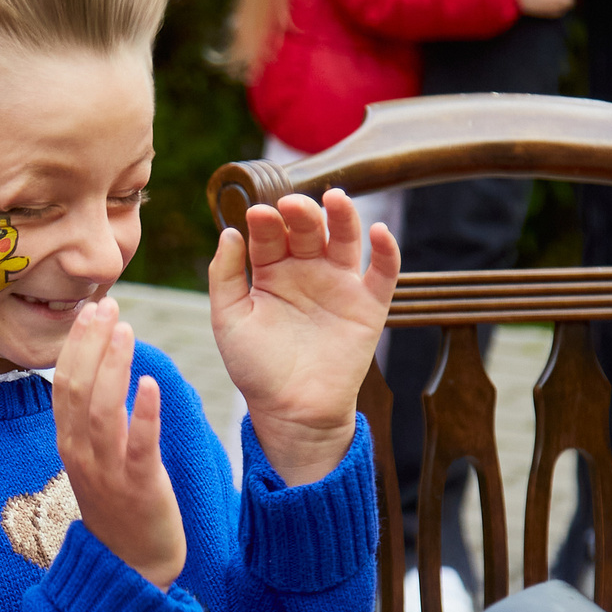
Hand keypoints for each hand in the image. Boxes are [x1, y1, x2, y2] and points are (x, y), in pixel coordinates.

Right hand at [54, 299, 186, 588]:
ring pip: (101, 410)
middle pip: (76, 388)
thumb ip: (94, 419)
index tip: (92, 308)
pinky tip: (149, 383)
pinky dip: (142, 412)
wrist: (131, 567)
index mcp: (70, 443)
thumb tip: (104, 370)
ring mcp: (107, 471)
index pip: (63, 383)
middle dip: (88, 343)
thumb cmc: (119, 506)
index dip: (75, 344)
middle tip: (105, 305)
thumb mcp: (96, 459)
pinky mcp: (139, 487)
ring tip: (126, 330)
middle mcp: (81, 454)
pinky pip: (138, 445)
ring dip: (113, 366)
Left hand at [209, 190, 398, 486]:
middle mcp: (306, 271)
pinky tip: (378, 231)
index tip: (257, 214)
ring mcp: (339, 285)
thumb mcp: (229, 319)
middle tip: (291, 205)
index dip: (265, 221)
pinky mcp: (368, 306)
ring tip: (334, 199)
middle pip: (307, 229)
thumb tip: (229, 232)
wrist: (292, 412)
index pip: (270, 234)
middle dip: (300, 213)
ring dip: (342, 216)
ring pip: (345, 239)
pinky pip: (383, 272)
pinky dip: (387, 250)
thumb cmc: (256, 368)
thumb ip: (225, 276)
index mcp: (271, 272)